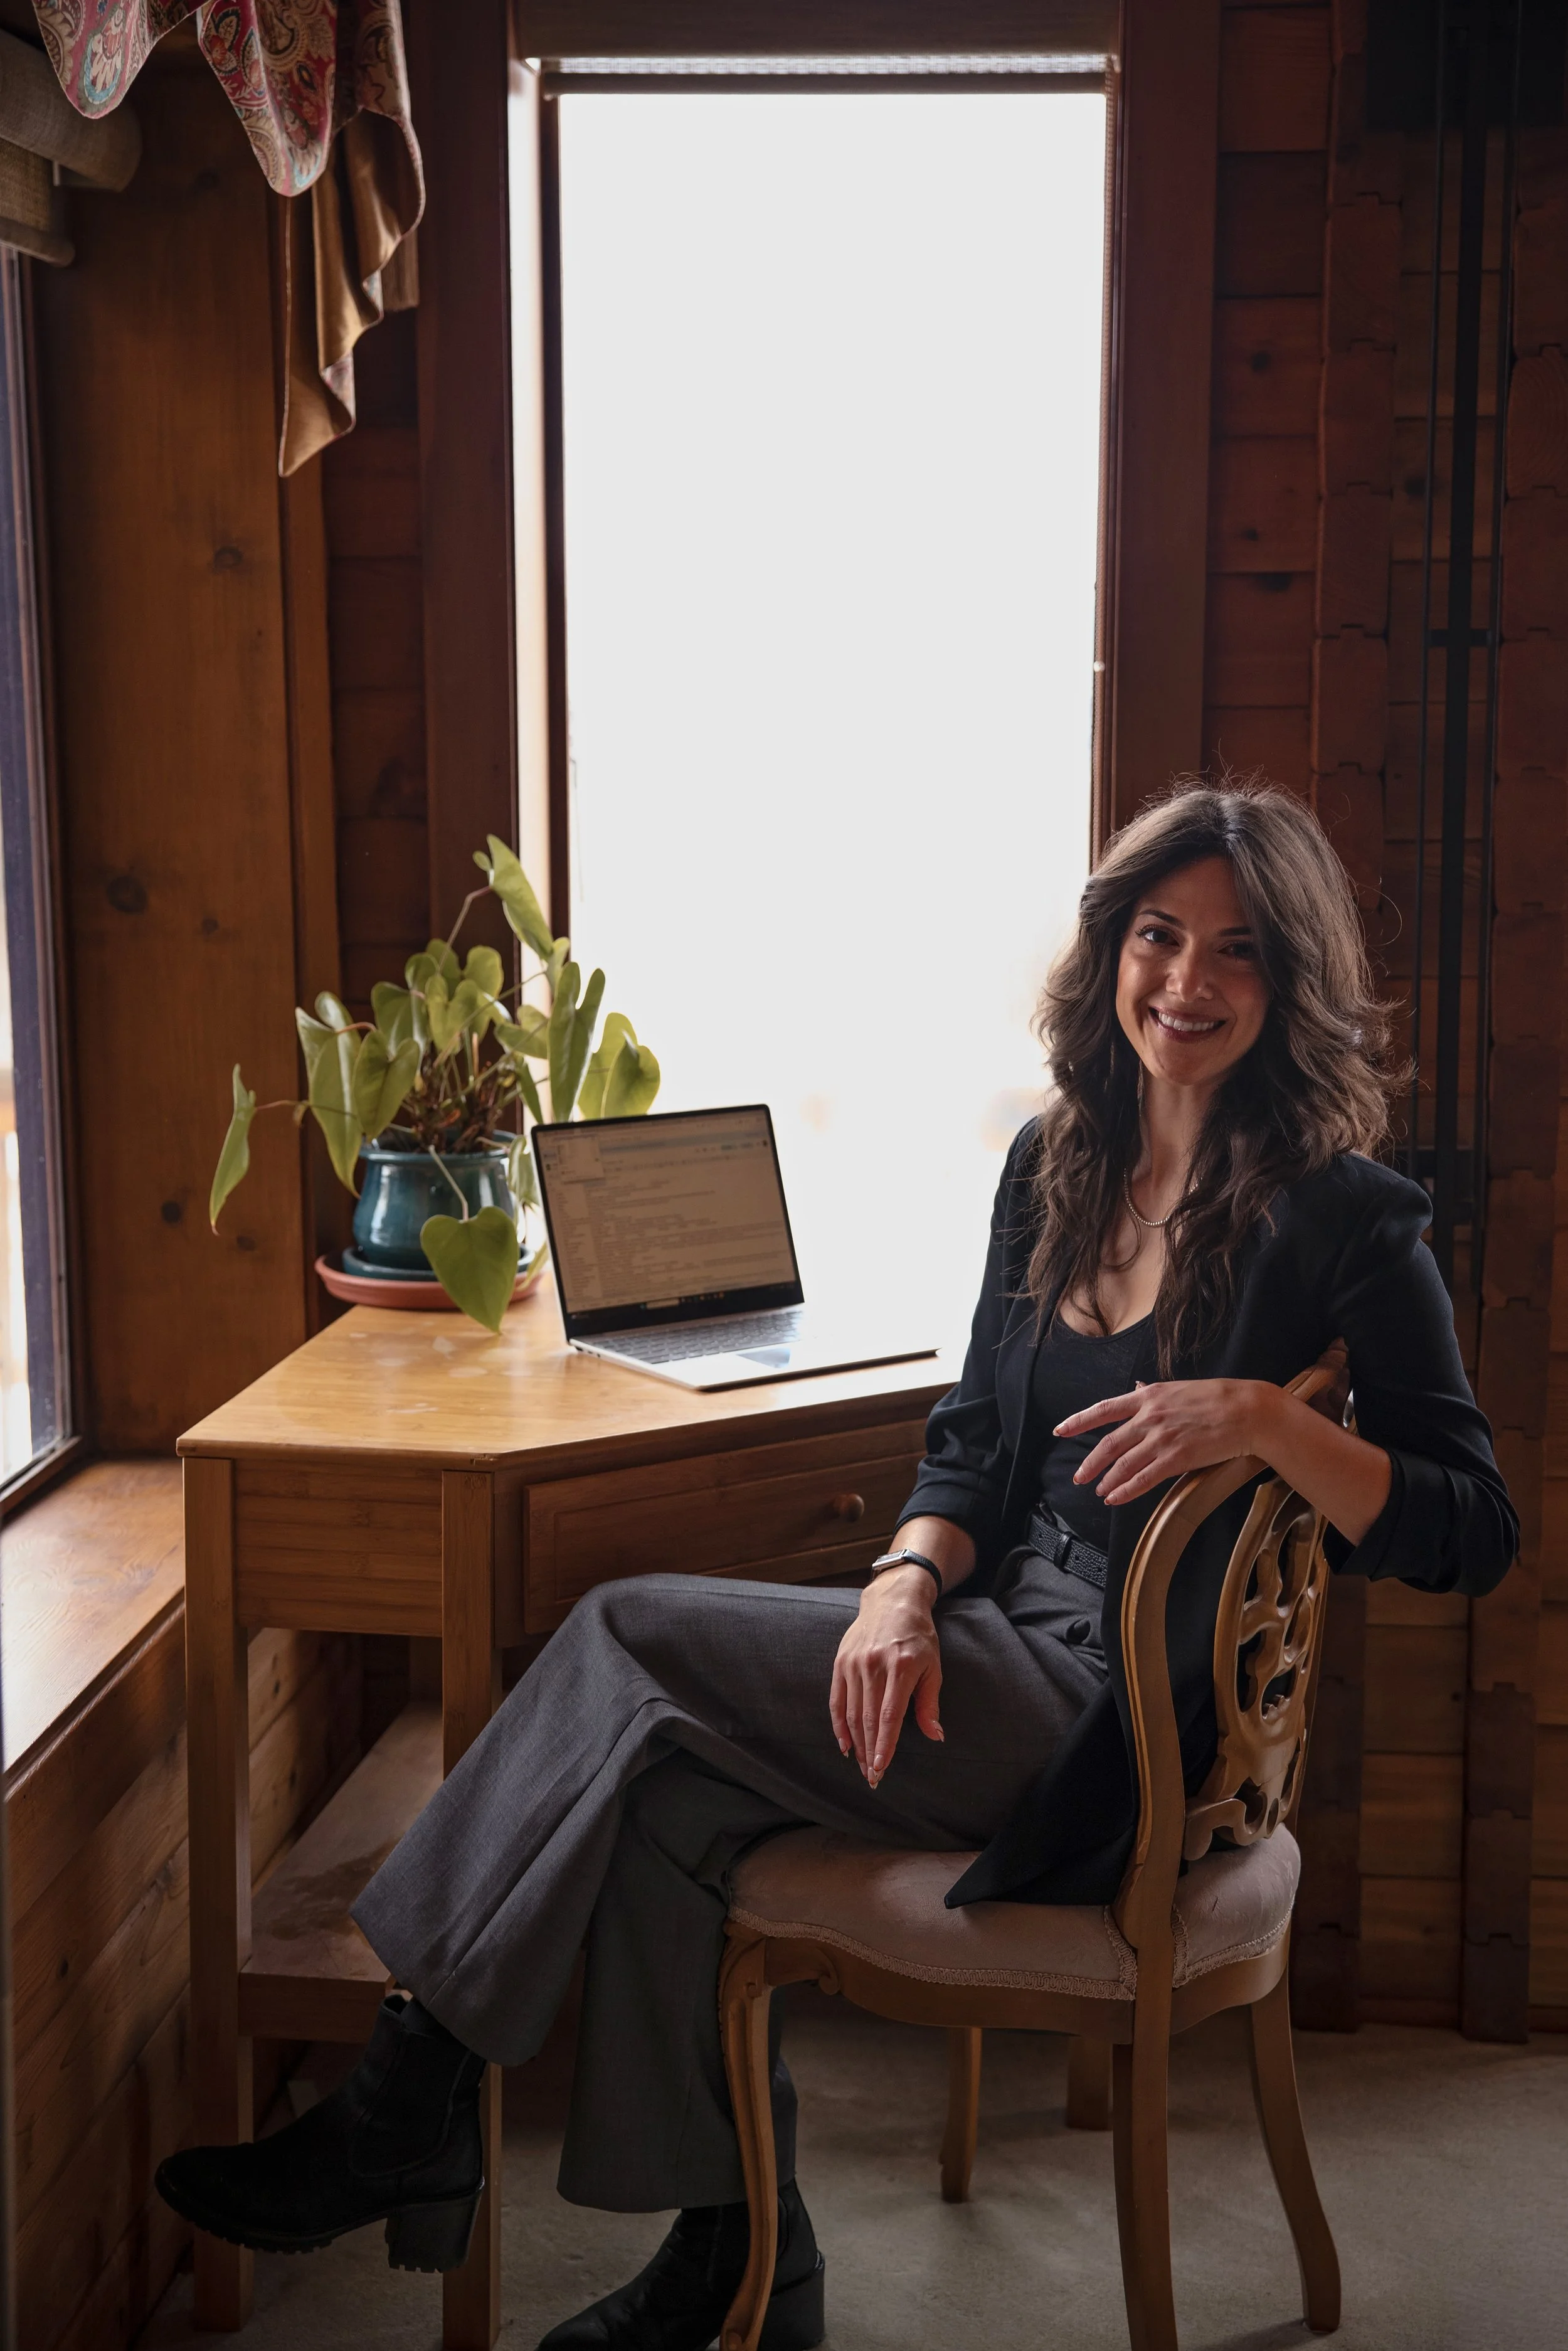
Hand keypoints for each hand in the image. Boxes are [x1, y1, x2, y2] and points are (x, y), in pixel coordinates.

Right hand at [829, 1567, 944, 1787]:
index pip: (889, 1714)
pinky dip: (838, 1725)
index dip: (885, 1743)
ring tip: (862, 1766)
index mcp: (901, 1666)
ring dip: (856, 1743)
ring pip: (851, 1712)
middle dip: (870, 1751)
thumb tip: (935, 1736)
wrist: (893, 1600)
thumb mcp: (933, 1665)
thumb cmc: (919, 1636)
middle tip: (873, 1777)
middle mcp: (874, 1664)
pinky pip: (836, 1699)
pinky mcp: (841, 1661)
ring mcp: (854, 1662)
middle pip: (867, 1718)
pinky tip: (845, 1745)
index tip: (882, 1767)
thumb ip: (930, 1703)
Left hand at [1055, 1378, 1279, 1508]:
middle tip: (1078, 1477)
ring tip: (1099, 1491)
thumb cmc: (1218, 1398)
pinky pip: (1144, 1478)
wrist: (1248, 1410)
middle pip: (1109, 1443)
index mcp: (1149, 1397)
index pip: (1104, 1409)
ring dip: (1108, 1480)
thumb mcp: (1178, 1388)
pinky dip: (1127, 1490)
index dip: (1079, 1420)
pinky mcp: (1177, 1458)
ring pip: (1124, 1464)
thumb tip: (1136, 1387)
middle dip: (1090, 1462)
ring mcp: (1162, 1438)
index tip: (1061, 1430)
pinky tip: (1116, 1498)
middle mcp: (1150, 1417)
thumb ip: (1153, 1393)